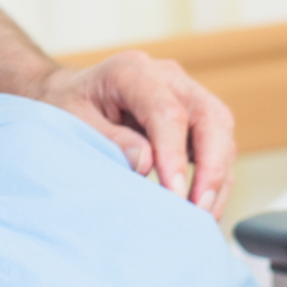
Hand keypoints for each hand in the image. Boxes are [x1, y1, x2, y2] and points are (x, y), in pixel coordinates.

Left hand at [37, 52, 235, 217]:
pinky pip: (216, 143)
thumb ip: (108, 139)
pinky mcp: (191, 117)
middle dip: (212, 167)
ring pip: (221, 131)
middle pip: (210, 117)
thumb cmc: (65, 106)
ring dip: (219, 176)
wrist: (67, 94)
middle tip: (200, 208)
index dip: (174, 156)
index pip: (168, 114)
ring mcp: (184, 94)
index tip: (174, 193)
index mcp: (133, 71)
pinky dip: (214, 175)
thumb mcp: (71, 121)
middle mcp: (167, 78)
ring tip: (204, 215)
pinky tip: (204, 205)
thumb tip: (145, 162)